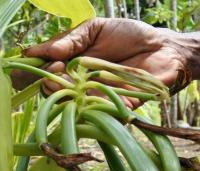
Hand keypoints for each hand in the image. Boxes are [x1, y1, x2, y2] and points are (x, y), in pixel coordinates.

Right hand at [23, 18, 186, 108]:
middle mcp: (81, 83)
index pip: (48, 71)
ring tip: (68, 83)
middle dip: (51, 83)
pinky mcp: (116, 107)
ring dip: (68, 96)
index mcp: (73, 63)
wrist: (164, 47)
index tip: (35, 64)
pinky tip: (90, 96)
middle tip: (56, 72)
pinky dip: (93, 106)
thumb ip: (71, 39)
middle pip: (56, 91)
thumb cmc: (129, 35)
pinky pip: (100, 112)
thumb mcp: (95, 28)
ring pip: (74, 103)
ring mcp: (97, 97)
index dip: (38, 70)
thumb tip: (39, 50)